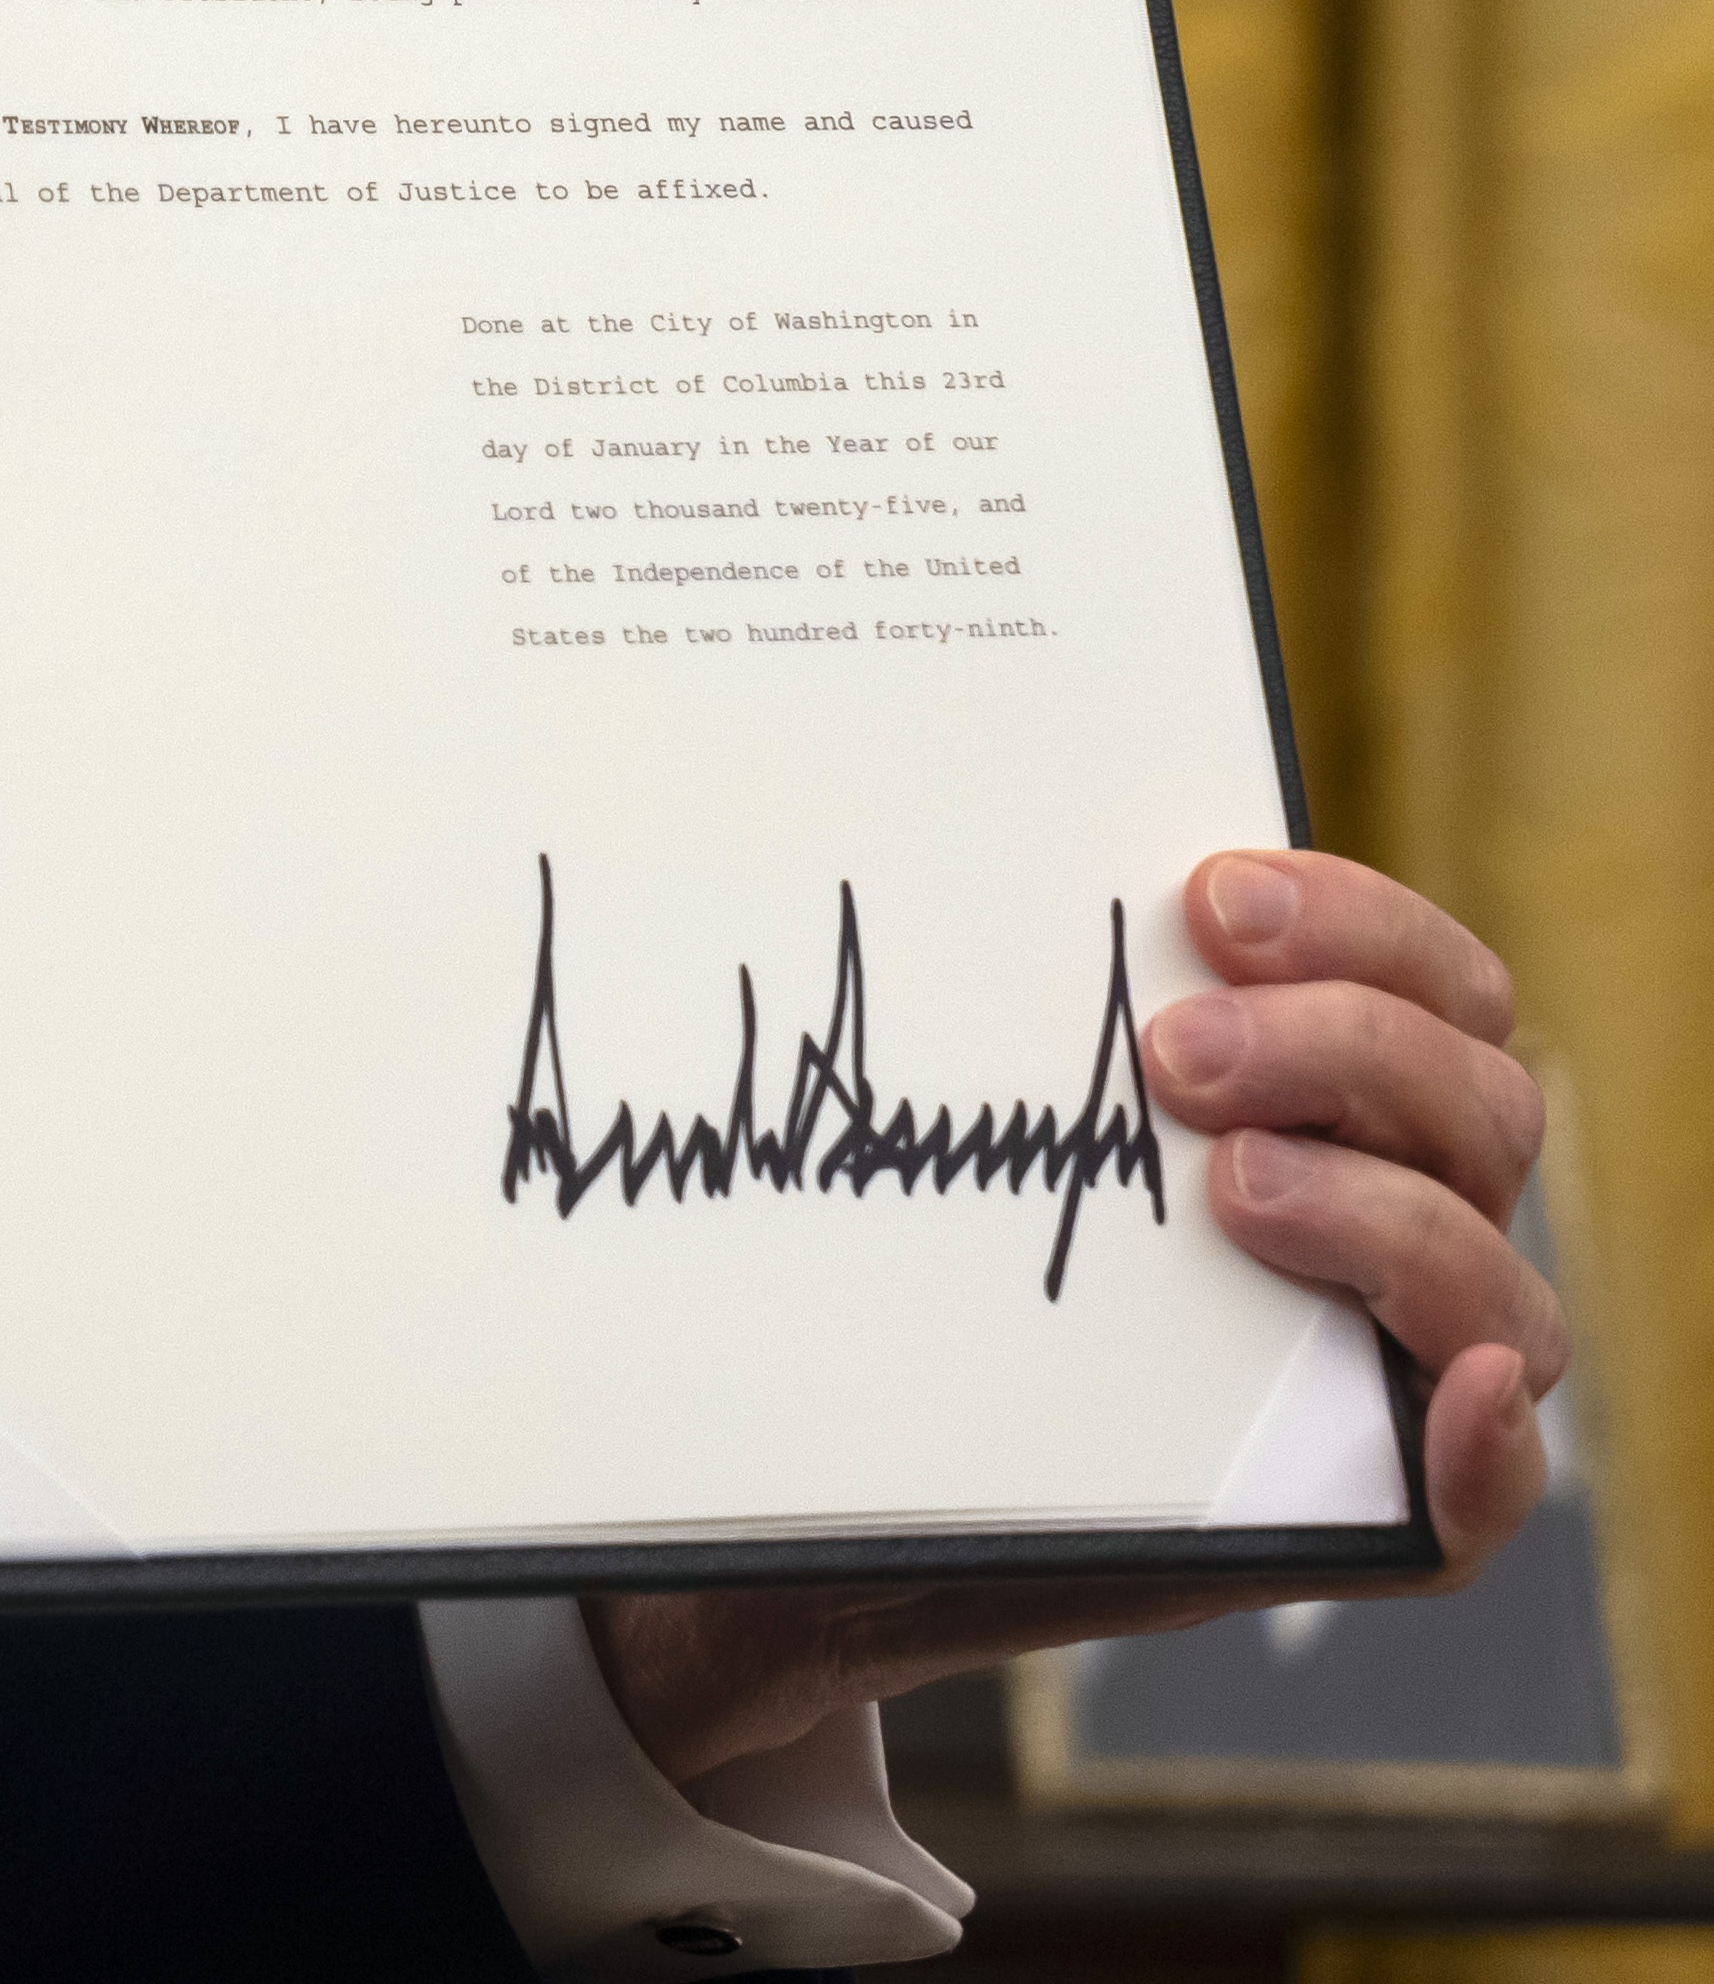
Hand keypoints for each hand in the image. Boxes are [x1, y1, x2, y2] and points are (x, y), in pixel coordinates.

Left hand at [583, 850, 1563, 1783]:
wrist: (833, 1481)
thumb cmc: (902, 1261)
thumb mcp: (942, 1122)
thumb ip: (981, 1013)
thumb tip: (863, 822)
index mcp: (1331, 1101)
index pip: (1432, 986)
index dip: (1358, 924)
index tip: (1209, 897)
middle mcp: (1394, 1220)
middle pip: (1478, 1107)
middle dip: (1341, 1048)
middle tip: (1175, 1054)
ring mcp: (1387, 1362)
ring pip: (1496, 1282)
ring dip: (1387, 1217)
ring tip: (1233, 1189)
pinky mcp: (1367, 1509)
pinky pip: (1483, 1492)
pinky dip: (1488, 1442)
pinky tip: (1454, 1397)